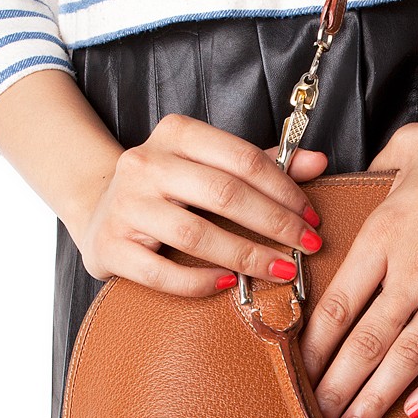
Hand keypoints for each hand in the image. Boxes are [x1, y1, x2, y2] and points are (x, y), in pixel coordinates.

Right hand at [72, 113, 327, 294]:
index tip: (312, 218)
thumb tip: (318, 161)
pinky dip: (200, 282)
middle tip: (308, 246)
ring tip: (281, 270)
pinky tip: (230, 284)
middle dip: (275, 223)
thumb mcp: (211, 166)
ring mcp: (124, 205)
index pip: (242, 158)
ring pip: (195, 233)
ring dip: (247, 255)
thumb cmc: (170, 190)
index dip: (285, 189)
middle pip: (224, 194)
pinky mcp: (111, 246)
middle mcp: (145, 163)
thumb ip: (262, 164)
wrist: (99, 211)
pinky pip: (161, 273)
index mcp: (175, 133)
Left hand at [299, 107, 417, 417]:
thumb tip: (349, 179)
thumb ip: (372, 173)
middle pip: (364, 341)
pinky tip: (417, 409)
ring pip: (407, 356)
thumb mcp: (406, 148)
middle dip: (335, 387)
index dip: (313, 346)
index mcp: (384, 232)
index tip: (298, 372)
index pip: (336, 304)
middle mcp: (415, 267)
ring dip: (376, 398)